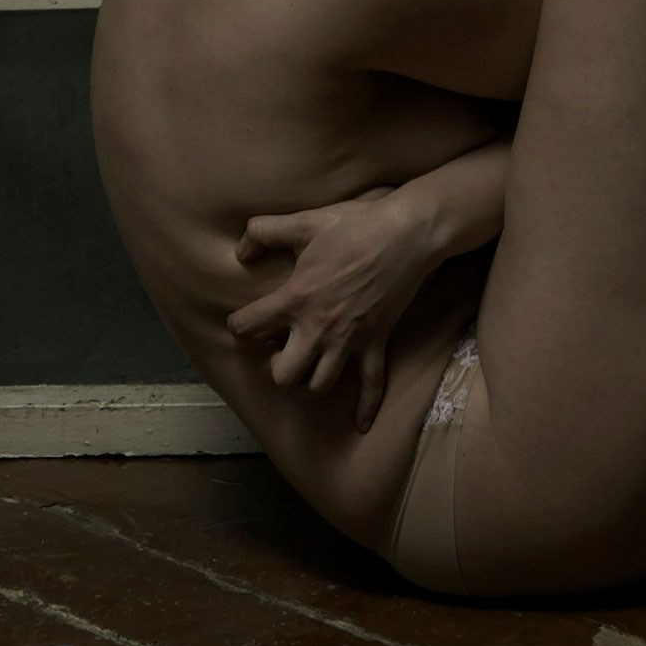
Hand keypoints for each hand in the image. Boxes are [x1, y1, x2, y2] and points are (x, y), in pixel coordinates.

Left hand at [227, 187, 441, 431]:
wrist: (406, 233)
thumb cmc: (355, 226)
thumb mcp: (304, 221)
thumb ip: (264, 230)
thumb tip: (240, 251)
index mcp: (296, 299)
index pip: (248, 327)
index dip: (239, 324)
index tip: (242, 321)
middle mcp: (318, 329)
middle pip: (283, 374)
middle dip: (276, 365)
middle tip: (279, 347)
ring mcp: (349, 341)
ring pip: (319, 385)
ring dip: (309, 380)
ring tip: (307, 364)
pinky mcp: (375, 343)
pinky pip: (372, 385)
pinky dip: (367, 407)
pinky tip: (361, 425)